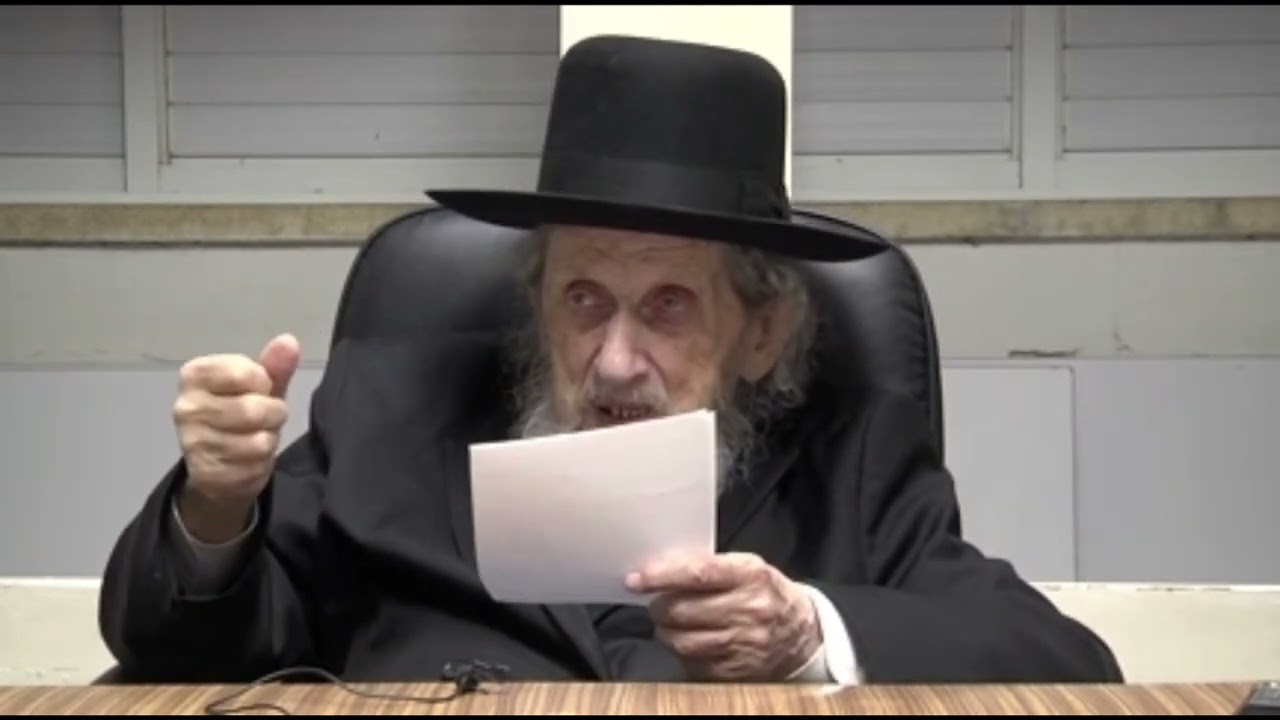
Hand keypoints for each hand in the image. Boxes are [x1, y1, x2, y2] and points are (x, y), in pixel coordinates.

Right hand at [173, 333, 299, 542]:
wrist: (217, 466)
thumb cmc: (240, 415)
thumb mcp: (259, 387)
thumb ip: (274, 366)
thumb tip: (289, 341)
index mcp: (194, 375)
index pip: (244, 373)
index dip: (263, 383)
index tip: (258, 389)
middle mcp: (186, 407)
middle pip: (253, 409)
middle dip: (272, 414)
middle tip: (264, 418)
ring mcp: (193, 442)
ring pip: (258, 440)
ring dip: (268, 440)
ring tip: (255, 437)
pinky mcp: (206, 473)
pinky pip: (254, 465)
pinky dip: (261, 463)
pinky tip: (248, 460)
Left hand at [626, 552, 821, 680]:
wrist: (801, 634)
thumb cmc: (766, 594)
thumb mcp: (748, 568)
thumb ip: (710, 567)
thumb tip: (661, 569)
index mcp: (751, 575)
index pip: (698, 573)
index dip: (662, 576)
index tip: (637, 579)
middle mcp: (750, 610)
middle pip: (684, 611)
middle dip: (659, 607)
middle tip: (655, 602)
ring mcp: (745, 644)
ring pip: (684, 641)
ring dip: (666, 632)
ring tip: (669, 623)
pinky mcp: (738, 671)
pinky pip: (695, 663)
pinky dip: (683, 652)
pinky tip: (689, 640)